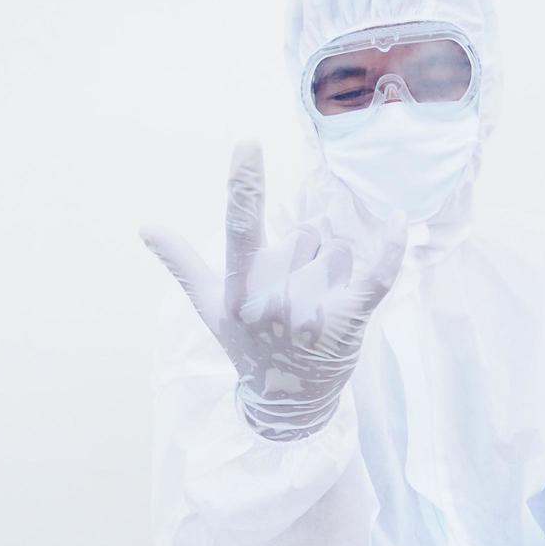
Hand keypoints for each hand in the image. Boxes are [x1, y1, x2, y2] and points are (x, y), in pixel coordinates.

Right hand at [140, 140, 407, 440]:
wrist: (288, 402)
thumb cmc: (245, 344)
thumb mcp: (211, 306)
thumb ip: (182, 263)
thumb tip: (146, 227)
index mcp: (238, 292)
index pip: (239, 228)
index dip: (244, 185)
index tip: (248, 143)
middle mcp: (273, 302)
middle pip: (302, 236)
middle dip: (302, 255)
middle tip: (291, 297)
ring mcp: (313, 314)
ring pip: (334, 249)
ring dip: (331, 268)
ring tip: (317, 307)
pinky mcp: (349, 321)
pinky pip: (375, 274)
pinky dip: (389, 248)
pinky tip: (398, 221)